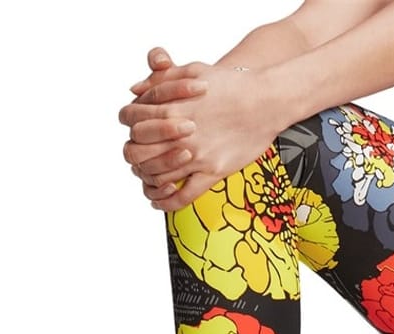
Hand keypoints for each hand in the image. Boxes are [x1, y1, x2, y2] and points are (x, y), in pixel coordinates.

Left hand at [119, 54, 285, 211]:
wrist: (263, 101)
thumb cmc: (230, 84)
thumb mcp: (190, 70)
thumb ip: (160, 80)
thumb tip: (135, 91)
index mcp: (168, 108)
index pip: (131, 123)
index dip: (130, 129)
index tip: (135, 135)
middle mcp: (178, 135)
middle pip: (138, 154)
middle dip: (134, 158)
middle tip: (140, 160)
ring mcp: (196, 156)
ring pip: (158, 177)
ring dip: (149, 180)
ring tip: (150, 181)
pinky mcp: (213, 172)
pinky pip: (184, 195)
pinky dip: (167, 202)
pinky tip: (161, 202)